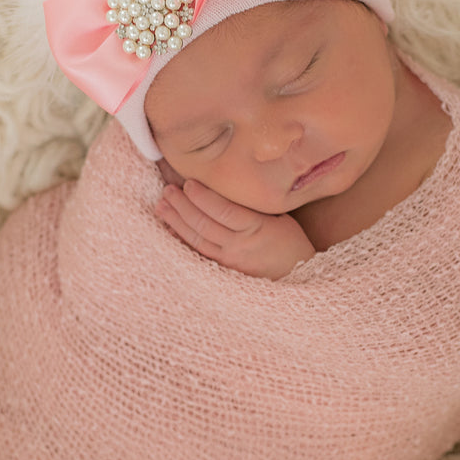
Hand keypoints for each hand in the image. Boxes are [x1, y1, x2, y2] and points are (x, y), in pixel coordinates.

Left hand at [155, 180, 314, 279]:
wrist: (297, 275)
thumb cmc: (290, 242)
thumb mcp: (278, 218)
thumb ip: (253, 205)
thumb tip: (227, 185)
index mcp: (256, 228)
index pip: (223, 211)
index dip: (203, 197)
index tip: (188, 183)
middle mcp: (240, 245)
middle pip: (205, 224)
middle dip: (183, 206)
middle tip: (167, 191)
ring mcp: (230, 260)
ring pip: (197, 239)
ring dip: (177, 222)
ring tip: (162, 206)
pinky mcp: (224, 270)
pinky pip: (199, 254)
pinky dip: (183, 241)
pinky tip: (170, 230)